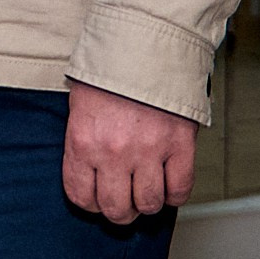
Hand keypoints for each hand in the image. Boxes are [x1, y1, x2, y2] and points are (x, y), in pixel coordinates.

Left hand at [62, 79, 197, 223]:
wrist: (140, 47)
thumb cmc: (107, 73)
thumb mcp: (79, 108)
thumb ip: (83, 142)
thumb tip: (89, 172)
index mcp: (82, 142)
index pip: (80, 195)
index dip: (89, 204)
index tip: (96, 200)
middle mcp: (113, 152)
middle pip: (117, 208)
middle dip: (119, 211)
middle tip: (124, 203)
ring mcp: (148, 151)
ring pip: (149, 203)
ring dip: (147, 204)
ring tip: (146, 193)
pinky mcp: (179, 146)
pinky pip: (180, 189)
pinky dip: (175, 194)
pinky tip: (169, 185)